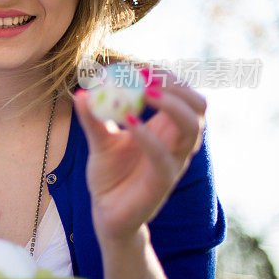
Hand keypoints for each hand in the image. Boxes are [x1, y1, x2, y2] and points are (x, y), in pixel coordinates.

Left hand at [72, 69, 206, 242]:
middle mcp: (177, 142)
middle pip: (197, 105)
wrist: (107, 213)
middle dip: (176, 85)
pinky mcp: (162, 181)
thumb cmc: (110, 174)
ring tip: (145, 91)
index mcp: (166, 128)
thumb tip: (80, 92)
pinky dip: (147, 135)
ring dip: (171, 104)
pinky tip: (128, 122)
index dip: (164, 75)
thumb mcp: (99, 140)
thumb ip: (93, 118)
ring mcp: (173, 161)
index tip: (136, 65)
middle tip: (147, 74)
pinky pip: (163, 156)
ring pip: (192, 127)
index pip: (181, 93)